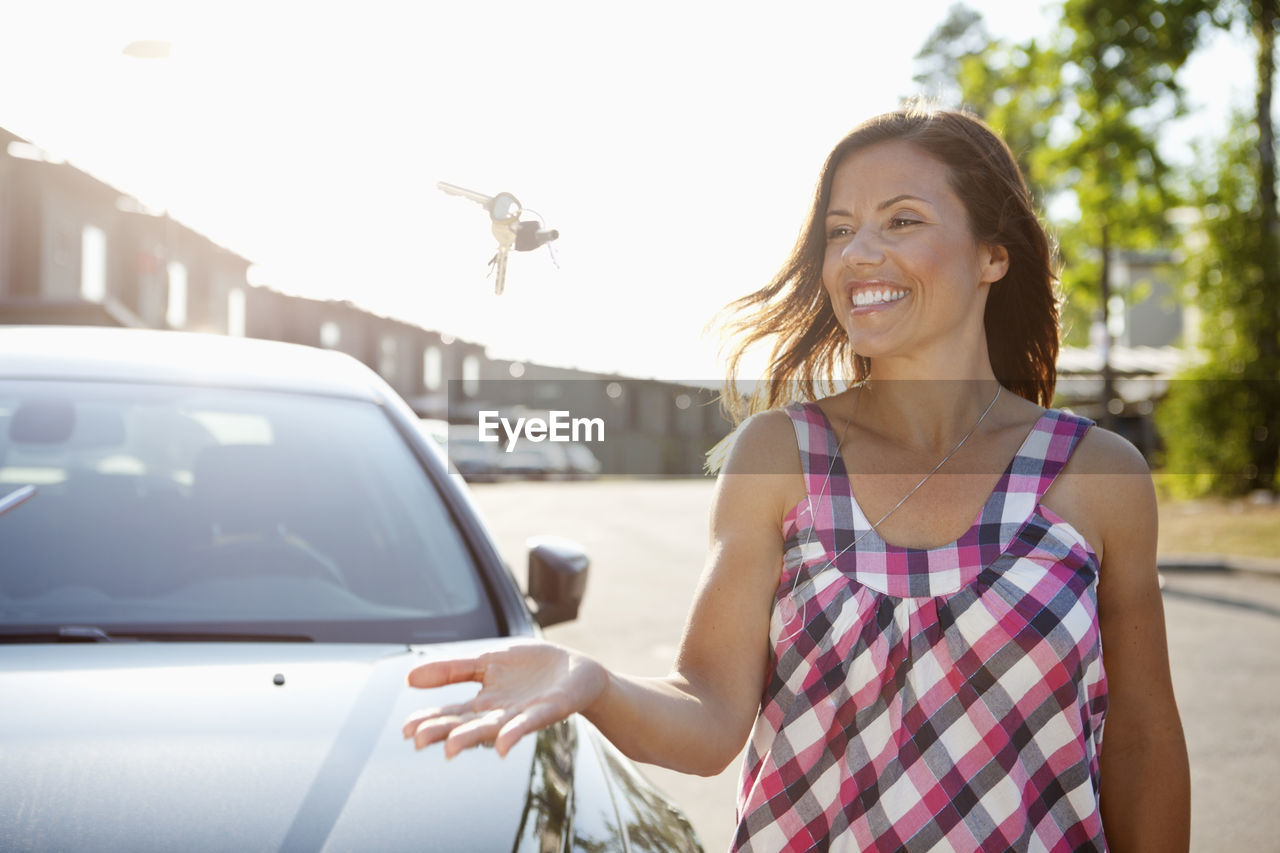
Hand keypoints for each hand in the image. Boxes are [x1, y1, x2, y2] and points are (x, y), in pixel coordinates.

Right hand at [401, 640, 606, 758]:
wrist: (576, 669)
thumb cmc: (531, 667)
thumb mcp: (487, 660)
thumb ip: (451, 670)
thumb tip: (408, 677)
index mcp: (484, 701)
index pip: (451, 713)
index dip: (429, 721)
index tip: (406, 730)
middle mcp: (499, 713)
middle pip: (467, 724)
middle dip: (443, 732)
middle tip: (418, 740)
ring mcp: (523, 714)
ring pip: (493, 728)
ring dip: (471, 738)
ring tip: (449, 748)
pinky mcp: (548, 710)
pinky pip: (530, 723)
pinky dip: (515, 733)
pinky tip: (502, 744)